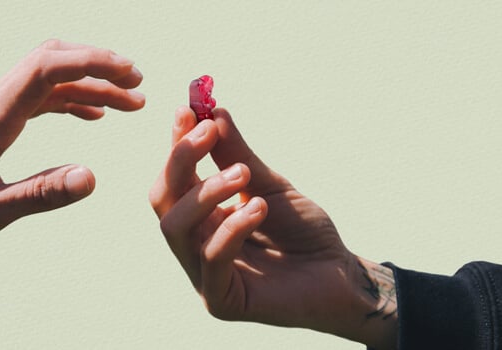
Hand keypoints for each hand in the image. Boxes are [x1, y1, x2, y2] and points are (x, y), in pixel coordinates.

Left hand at [0, 40, 144, 249]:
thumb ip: (38, 195)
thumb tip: (90, 177)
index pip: (45, 68)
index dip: (92, 63)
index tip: (130, 76)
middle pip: (50, 59)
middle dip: (97, 64)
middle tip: (138, 84)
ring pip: (47, 76)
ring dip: (90, 82)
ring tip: (130, 103)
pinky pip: (38, 95)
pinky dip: (71, 98)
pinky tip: (93, 116)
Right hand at [148, 107, 396, 348]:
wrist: (339, 273)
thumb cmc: (303, 231)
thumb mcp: (270, 184)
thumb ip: (238, 153)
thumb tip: (213, 110)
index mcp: (201, 216)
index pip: (174, 177)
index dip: (176, 143)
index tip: (188, 109)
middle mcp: (194, 243)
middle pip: (162, 199)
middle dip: (180, 161)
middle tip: (208, 133)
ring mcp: (202, 273)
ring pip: (176, 227)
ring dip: (205, 191)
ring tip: (243, 172)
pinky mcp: (220, 300)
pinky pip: (210, 260)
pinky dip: (231, 229)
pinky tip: (258, 209)